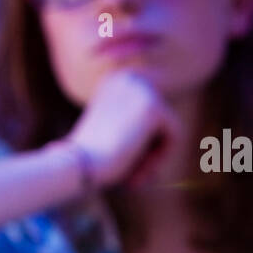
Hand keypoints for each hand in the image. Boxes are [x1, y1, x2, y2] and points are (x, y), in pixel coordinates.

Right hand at [59, 70, 183, 192]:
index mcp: (114, 81)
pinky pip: (175, 136)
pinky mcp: (154, 106)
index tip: (126, 163)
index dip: (143, 144)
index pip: (148, 114)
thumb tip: (166, 137)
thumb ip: (134, 132)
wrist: (77, 166)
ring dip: (154, 157)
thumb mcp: (111, 139)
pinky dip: (160, 158)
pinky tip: (136, 165)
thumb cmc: (89, 161)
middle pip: (160, 120)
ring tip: (132, 173)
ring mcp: (141, 90)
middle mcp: (127, 78)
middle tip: (132, 174)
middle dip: (150, 150)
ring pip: (169, 129)